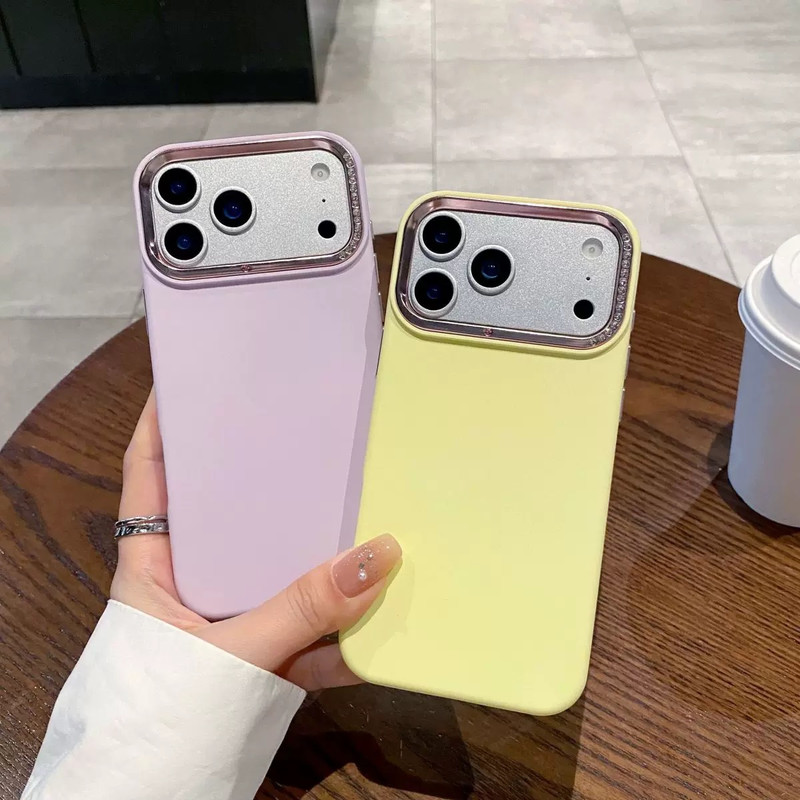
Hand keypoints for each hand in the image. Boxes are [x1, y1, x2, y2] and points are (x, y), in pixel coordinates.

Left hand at [110, 391, 400, 690]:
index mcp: (155, 565)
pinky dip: (348, 626)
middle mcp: (195, 582)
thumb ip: (302, 612)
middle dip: (268, 473)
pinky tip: (389, 603)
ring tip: (365, 498)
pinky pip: (314, 629)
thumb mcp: (226, 657)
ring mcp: (235, 621)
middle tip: (312, 427)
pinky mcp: (269, 660)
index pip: (152, 471)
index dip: (169, 420)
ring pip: (282, 568)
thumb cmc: (157, 722)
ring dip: (321, 550)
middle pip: (231, 510)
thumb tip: (380, 555)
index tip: (202, 376)